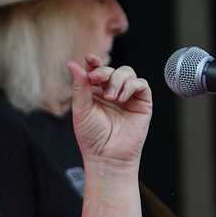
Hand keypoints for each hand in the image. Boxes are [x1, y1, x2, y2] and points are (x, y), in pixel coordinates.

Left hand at [67, 53, 150, 169]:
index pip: (96, 70)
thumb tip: (72, 64)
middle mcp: (112, 92)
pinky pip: (141, 84)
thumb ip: (80, 85)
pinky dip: (131, 86)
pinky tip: (121, 98)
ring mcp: (128, 97)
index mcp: (95, 93)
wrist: (107, 157)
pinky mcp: (142, 103)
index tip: (90, 60)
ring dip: (118, 79)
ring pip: (127, 72)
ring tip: (111, 97)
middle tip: (96, 80)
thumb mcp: (81, 109)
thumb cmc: (92, 138)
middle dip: (104, 72)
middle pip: (112, 69)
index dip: (94, 62)